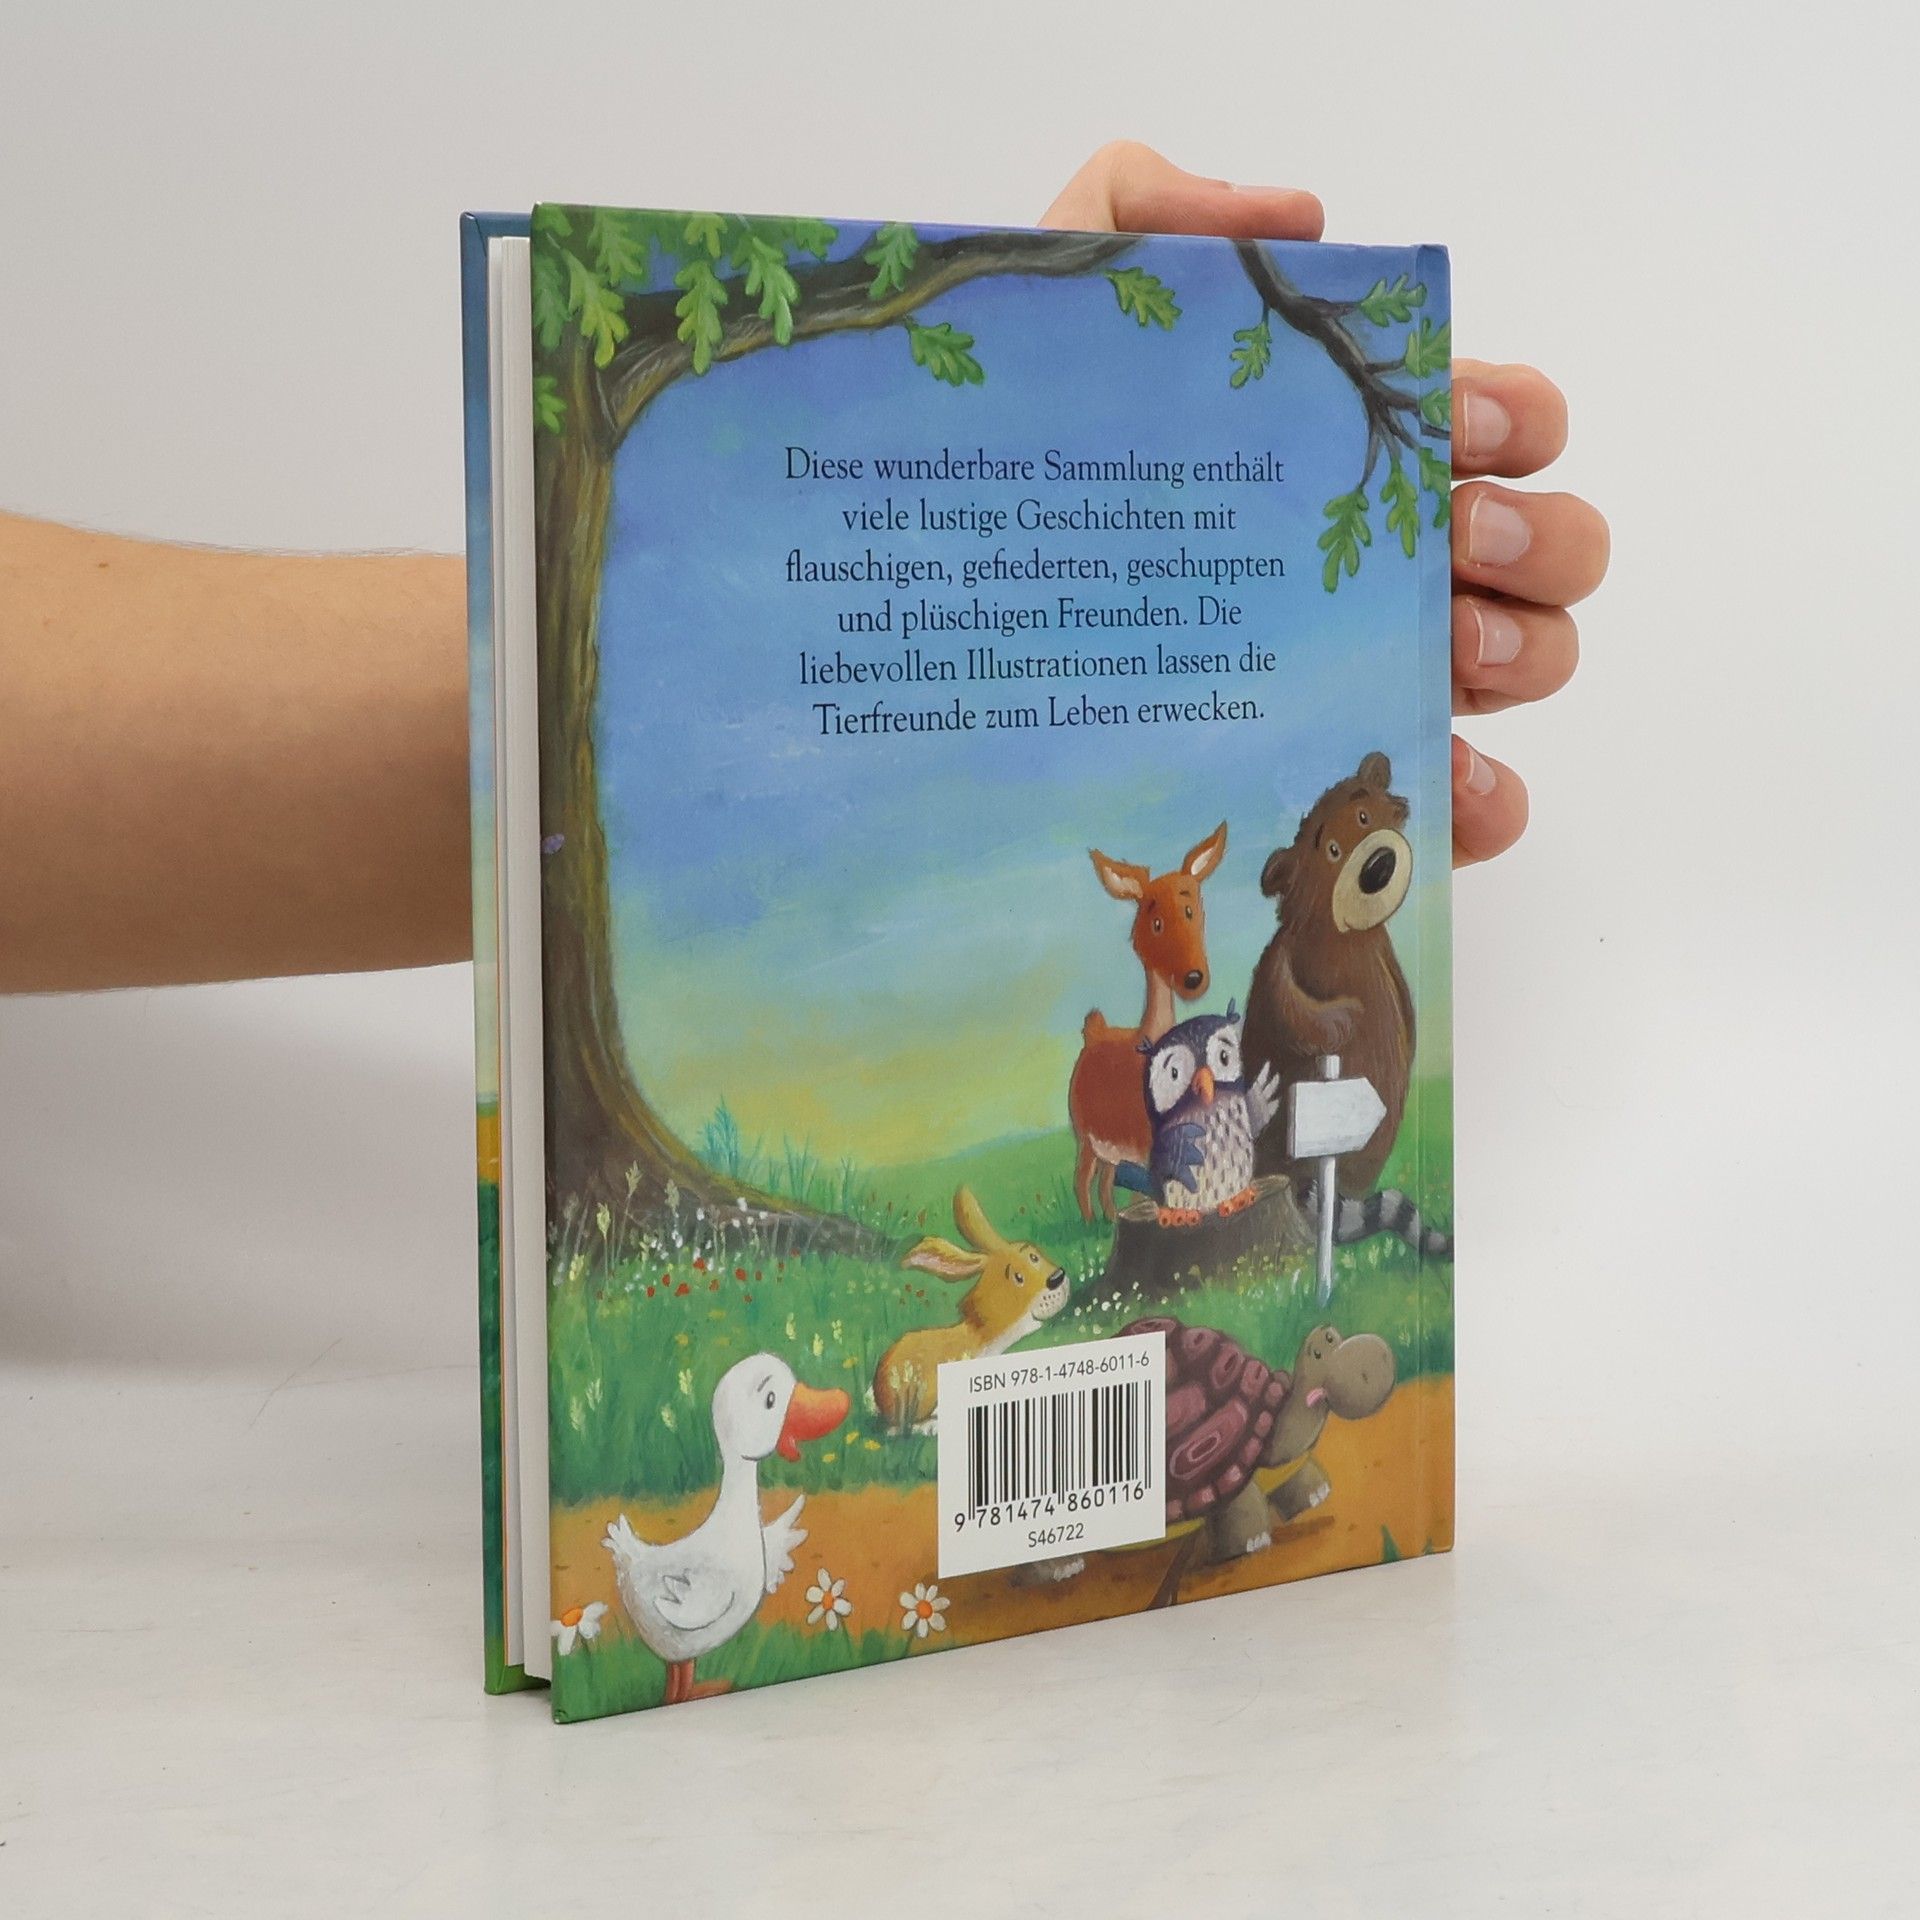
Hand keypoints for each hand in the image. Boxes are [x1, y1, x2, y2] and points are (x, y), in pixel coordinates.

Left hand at [1042, 144, 1608, 867]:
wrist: (929, 598)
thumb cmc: (1010, 453)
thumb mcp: (1058, 299)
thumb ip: (1150, 209)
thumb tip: (1300, 217)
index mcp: (1351, 451)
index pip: (1499, 421)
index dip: (1514, 416)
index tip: (1456, 425)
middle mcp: (1385, 560)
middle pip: (1549, 545)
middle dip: (1539, 537)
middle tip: (1458, 541)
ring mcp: (1371, 667)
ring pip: (1532, 659)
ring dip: (1524, 650)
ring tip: (1447, 648)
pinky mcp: (1337, 771)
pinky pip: (1457, 800)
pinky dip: (1482, 799)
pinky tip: (1452, 785)